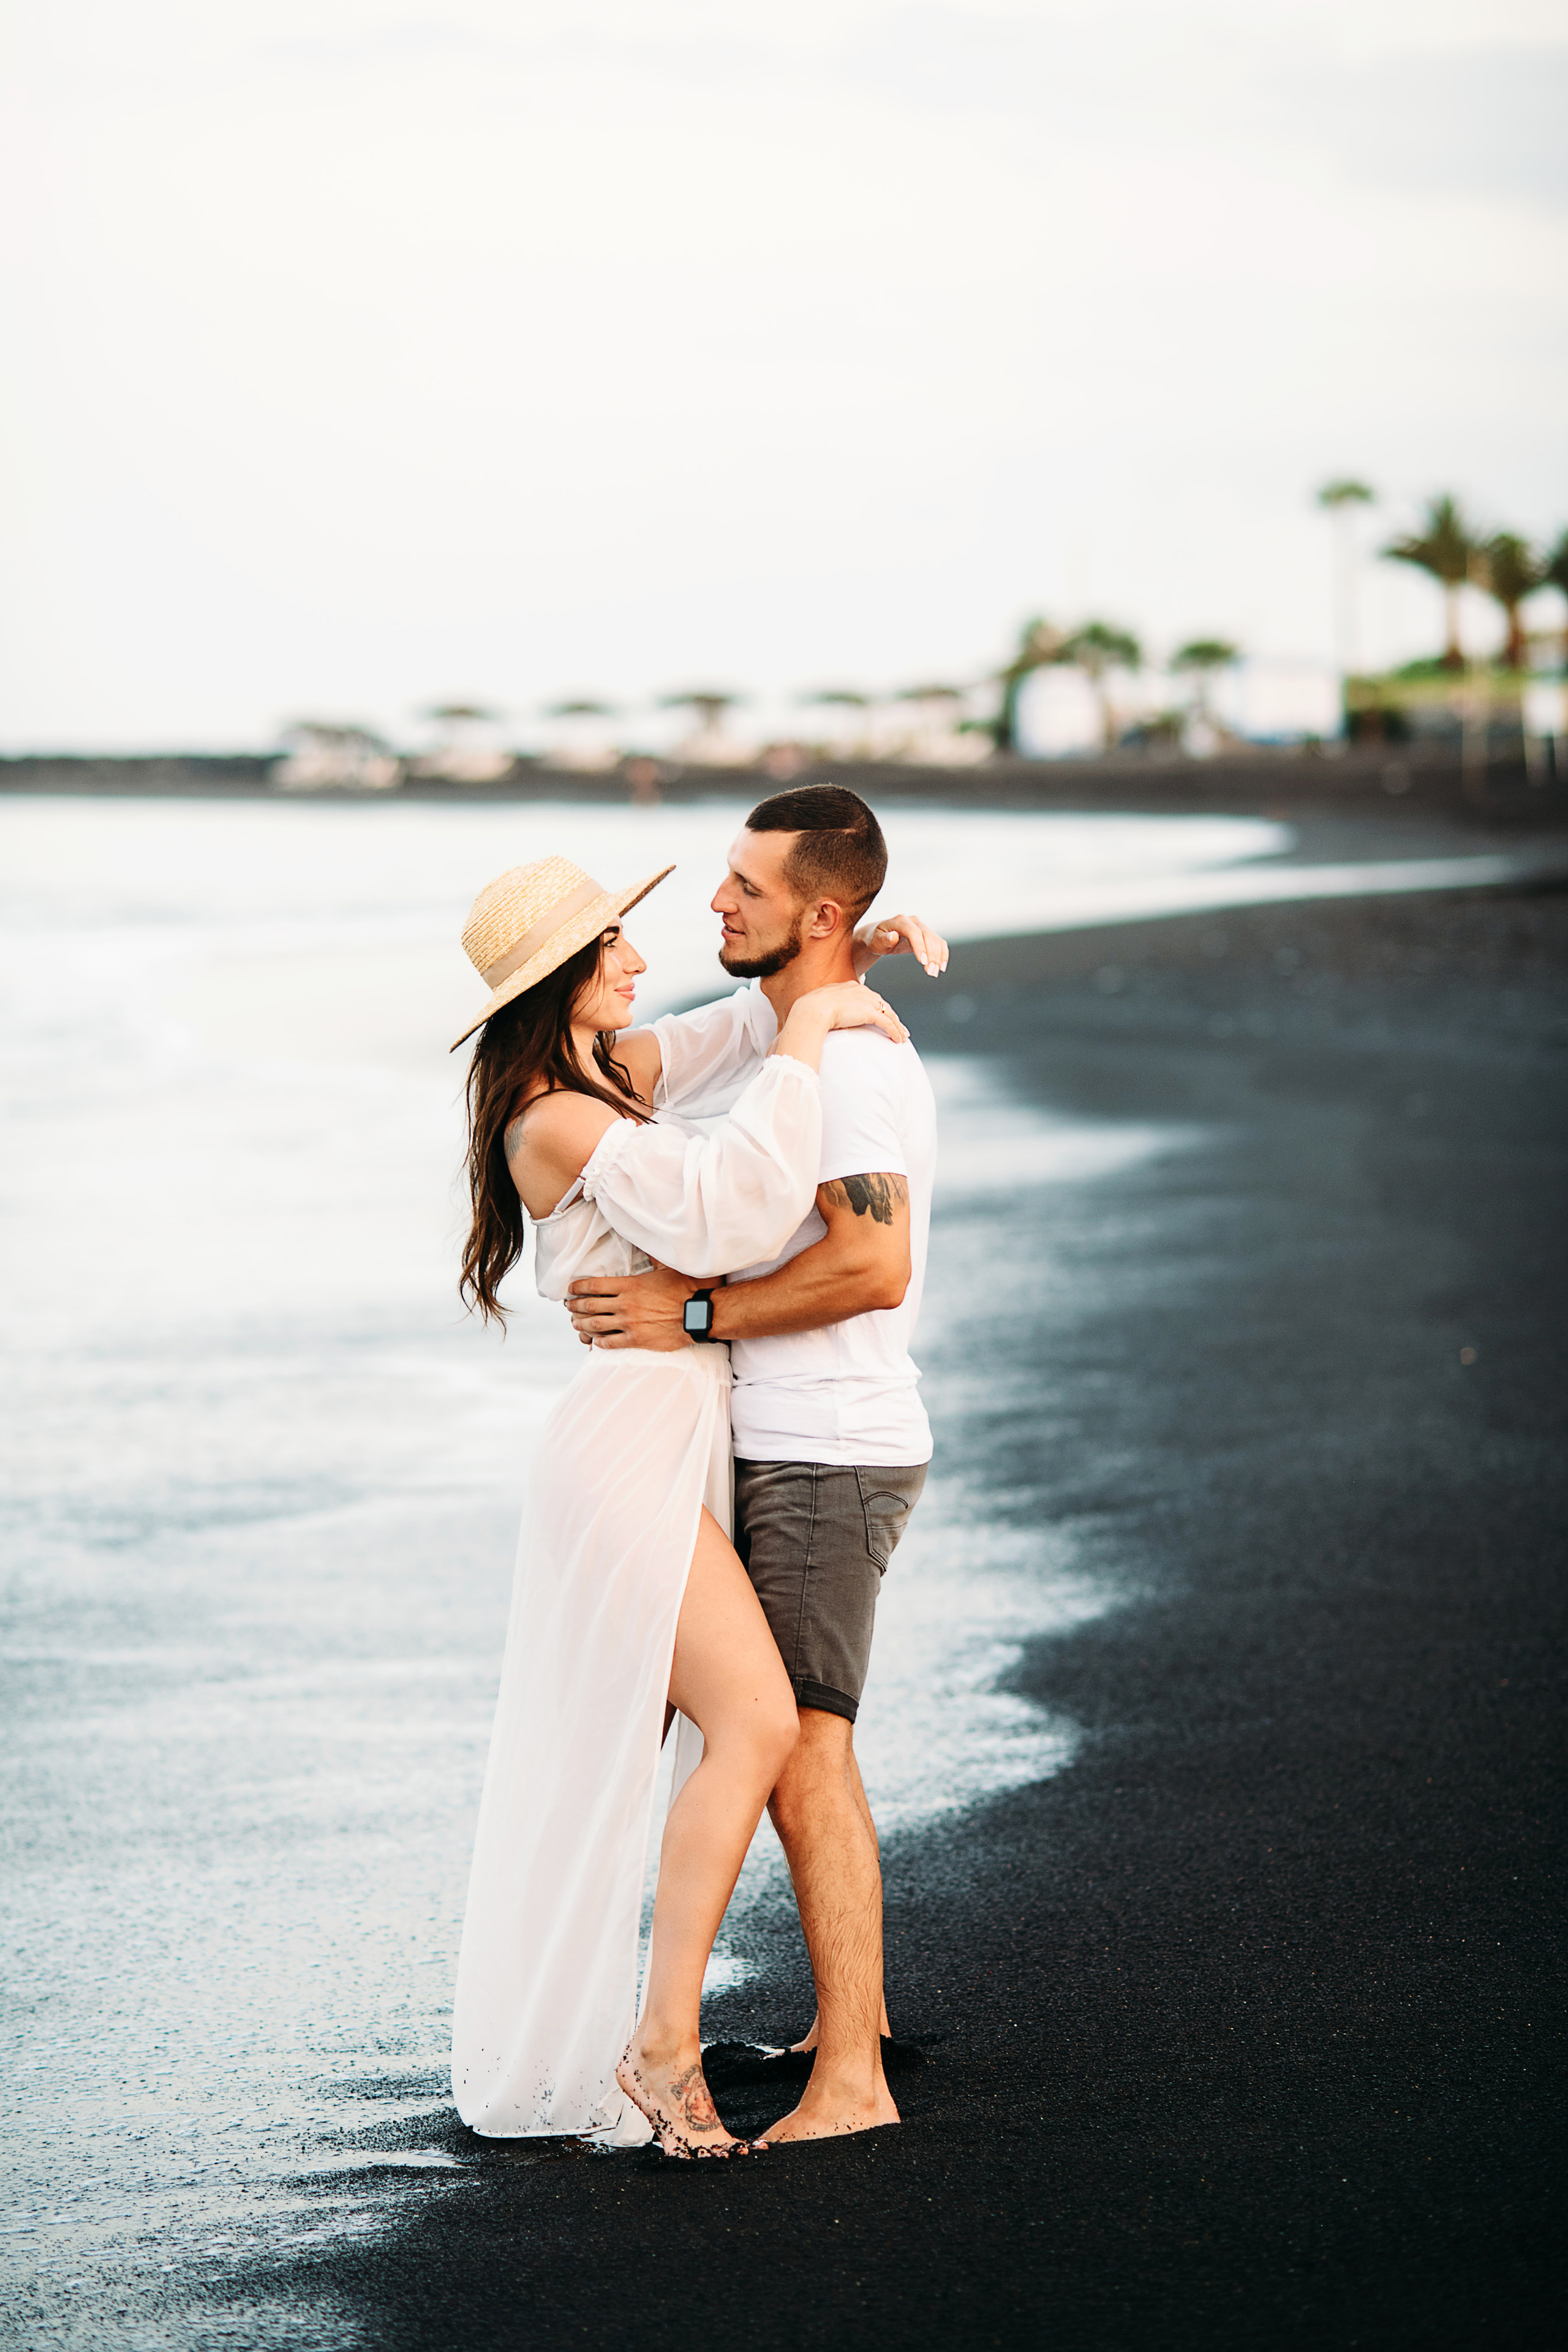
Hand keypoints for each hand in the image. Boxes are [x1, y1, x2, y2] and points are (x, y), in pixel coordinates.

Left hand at [567, 1264, 697, 1350]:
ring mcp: (629, 1323)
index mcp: (629, 1285)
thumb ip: (653, 1256)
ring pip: (595, 1326)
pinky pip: (610, 1343)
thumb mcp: (668, 1267)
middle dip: (575, 1306)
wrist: (698, 1315)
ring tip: (576, 1324)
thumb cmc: (686, 1290)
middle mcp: (625, 1304)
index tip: (570, 1289)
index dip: (578, 1287)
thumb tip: (648, 1240)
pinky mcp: (636, 1340)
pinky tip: (596, 1342)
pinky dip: (599, 1343)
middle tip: (569, 1307)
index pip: (594, 1285)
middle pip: (589, 1306)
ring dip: (582, 1325)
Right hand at [791, 979, 908, 1045]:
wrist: (813, 1009)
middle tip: (899, 1026)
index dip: (878, 1007)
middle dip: (892, 1016)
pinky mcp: (870, 1012)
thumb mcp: (821, 1004)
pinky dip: (894, 1031)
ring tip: (903, 1036)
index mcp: (850, 987)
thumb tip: (824, 1018)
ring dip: (897, 1026)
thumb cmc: (811, 1009)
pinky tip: (898, 1039)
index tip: (882, 1015)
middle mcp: (861, 991)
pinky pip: (887, 1023)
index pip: (870, 997)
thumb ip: (829, 1007)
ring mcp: (867, 1001)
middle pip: (882, 1004)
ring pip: (889, 1014)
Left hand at [852, 912, 949, 979]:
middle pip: (928, 936)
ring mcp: (922, 927)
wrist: (880, 936)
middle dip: (931, 955)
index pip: (914, 932)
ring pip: (936, 940)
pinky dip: (942, 954)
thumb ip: (884, 939)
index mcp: (900, 920)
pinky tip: (941, 967)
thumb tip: (893, 937)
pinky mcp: (927, 935)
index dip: (920, 946)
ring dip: (938, 957)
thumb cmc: (876, 939)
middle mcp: (914, 921)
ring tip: (935, 973)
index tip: (923, 962)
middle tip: (931, 972)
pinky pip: (939, 943)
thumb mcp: (876, 940)